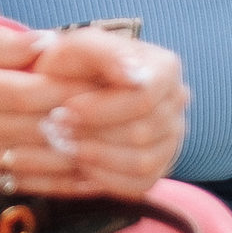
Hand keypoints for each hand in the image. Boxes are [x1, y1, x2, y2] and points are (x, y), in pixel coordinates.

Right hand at [0, 26, 163, 197]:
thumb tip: (47, 44)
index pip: (39, 90)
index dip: (80, 87)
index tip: (115, 79)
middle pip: (50, 128)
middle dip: (96, 123)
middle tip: (138, 114)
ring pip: (48, 162)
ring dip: (91, 158)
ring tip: (131, 148)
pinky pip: (33, 184)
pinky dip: (69, 184)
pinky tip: (98, 177)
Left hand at [26, 30, 187, 199]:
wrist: (65, 89)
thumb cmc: (71, 65)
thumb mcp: (79, 47)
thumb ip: (105, 54)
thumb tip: (135, 75)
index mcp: (165, 68)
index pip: (144, 98)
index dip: (103, 108)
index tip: (66, 108)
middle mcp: (176, 104)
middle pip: (143, 132)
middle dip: (94, 133)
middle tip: (55, 129)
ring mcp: (172, 138)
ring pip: (143, 162)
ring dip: (96, 157)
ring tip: (63, 145)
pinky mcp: (159, 167)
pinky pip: (139, 184)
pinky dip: (104, 177)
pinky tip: (78, 163)